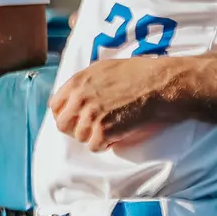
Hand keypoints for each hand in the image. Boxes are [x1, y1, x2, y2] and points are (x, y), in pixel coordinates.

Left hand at [50, 57, 174, 151]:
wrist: (161, 84)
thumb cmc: (139, 73)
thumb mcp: (103, 69)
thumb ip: (84, 83)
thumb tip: (74, 96)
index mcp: (77, 82)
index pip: (55, 106)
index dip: (65, 114)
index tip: (76, 119)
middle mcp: (79, 99)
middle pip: (63, 125)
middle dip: (75, 129)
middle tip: (92, 129)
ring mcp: (91, 116)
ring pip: (79, 138)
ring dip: (93, 137)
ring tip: (110, 130)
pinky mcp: (105, 130)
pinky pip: (95, 146)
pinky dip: (105, 145)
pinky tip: (117, 136)